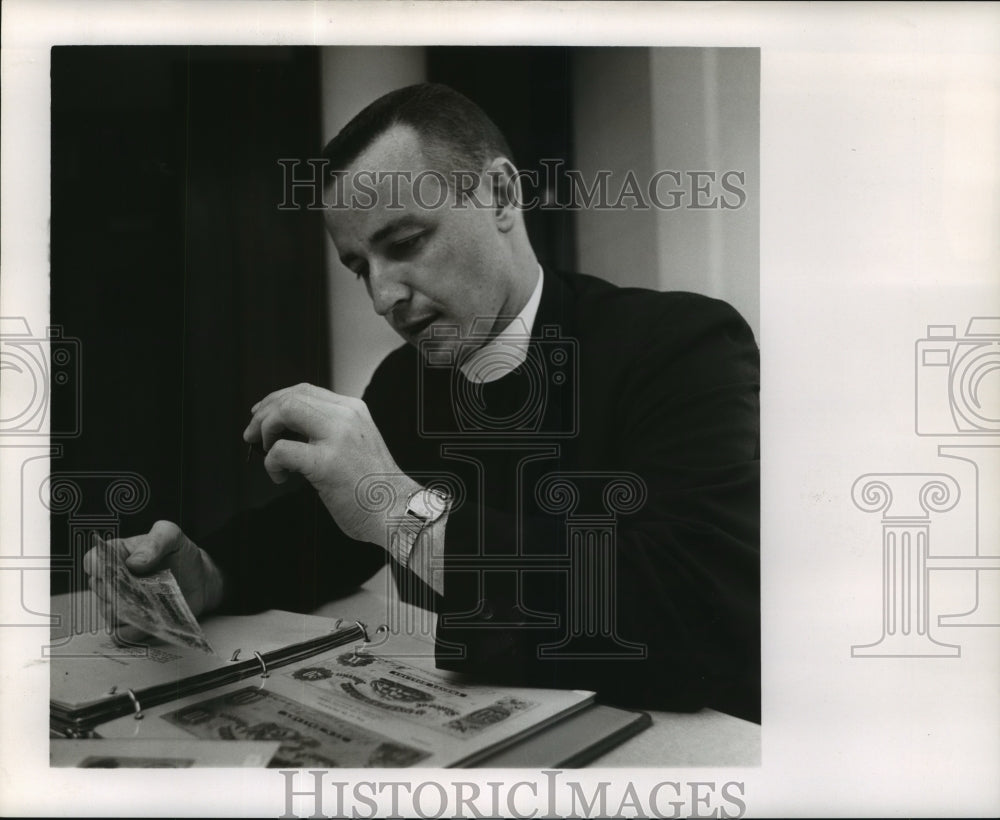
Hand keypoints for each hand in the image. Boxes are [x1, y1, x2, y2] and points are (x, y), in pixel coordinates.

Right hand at [82, 520, 224, 643]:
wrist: (198, 580)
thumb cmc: (180, 555)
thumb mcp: (172, 536)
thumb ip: (155, 540)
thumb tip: (134, 562)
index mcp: (116, 554)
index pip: (92, 560)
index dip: (98, 566)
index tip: (115, 570)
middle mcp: (112, 580)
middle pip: (100, 590)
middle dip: (120, 589)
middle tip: (144, 586)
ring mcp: (120, 604)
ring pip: (109, 613)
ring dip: (131, 610)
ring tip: (154, 601)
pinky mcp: (131, 624)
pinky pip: (123, 633)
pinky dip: (137, 629)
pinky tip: (154, 618)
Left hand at [243, 383, 417, 544]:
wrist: (397, 510)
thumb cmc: (375, 487)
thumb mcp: (358, 443)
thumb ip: (331, 430)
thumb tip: (291, 429)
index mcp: (353, 410)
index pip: (305, 390)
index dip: (276, 400)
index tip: (261, 414)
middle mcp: (346, 417)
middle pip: (291, 397)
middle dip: (263, 415)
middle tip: (253, 435)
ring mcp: (337, 438)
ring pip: (285, 412)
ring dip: (264, 430)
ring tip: (265, 451)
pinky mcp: (326, 463)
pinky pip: (282, 450)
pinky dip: (271, 462)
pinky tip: (280, 476)